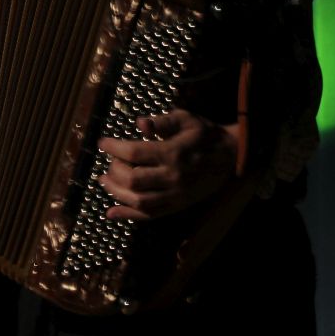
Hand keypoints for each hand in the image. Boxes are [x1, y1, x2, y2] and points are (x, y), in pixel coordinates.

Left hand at [97, 109, 239, 220]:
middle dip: (114, 170)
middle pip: (133, 179)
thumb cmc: (205, 135)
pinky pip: (150, 216)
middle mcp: (173, 177)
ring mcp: (175, 195)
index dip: (114, 148)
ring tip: (104, 182)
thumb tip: (140, 123)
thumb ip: (163, 122)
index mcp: (173, 153)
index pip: (135, 153)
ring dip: (116, 193)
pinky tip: (111, 212)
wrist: (231, 157)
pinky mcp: (178, 206)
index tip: (103, 143)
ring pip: (139, 201)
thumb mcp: (186, 119)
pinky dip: (128, 216)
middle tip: (109, 162)